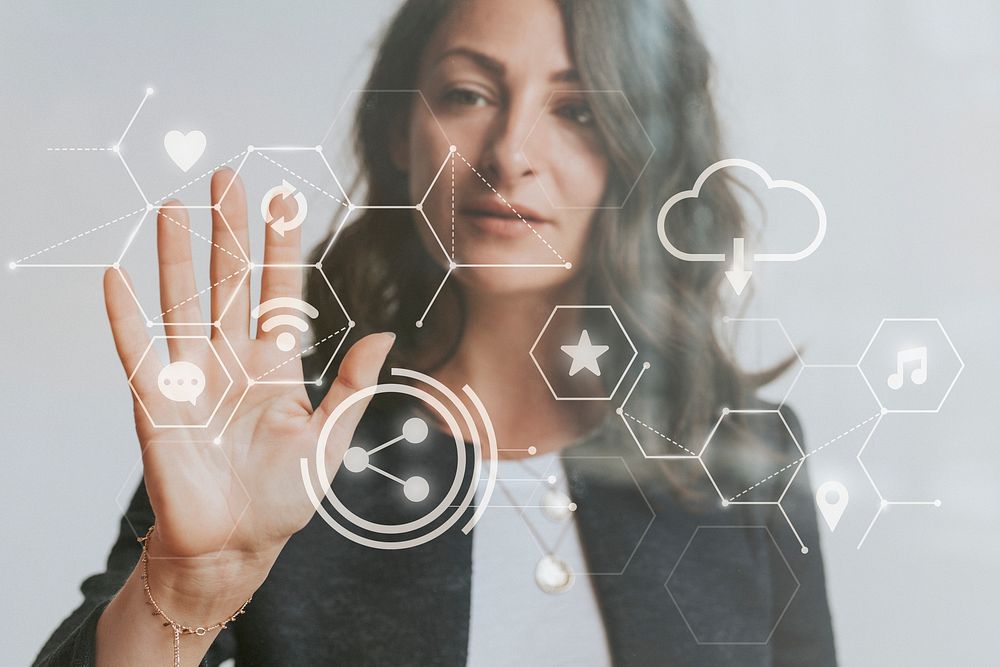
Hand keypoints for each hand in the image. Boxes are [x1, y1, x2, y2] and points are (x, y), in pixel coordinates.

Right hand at [103, 168, 390, 572]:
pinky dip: (125, 318)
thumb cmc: (284, 497)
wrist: (235, 546)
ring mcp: (191, 378)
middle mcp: (231, 361)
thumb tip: (386, 335)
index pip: (278, 292)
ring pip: (183, 303)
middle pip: (229, 282)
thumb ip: (353, 386)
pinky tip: (116, 277)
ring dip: (176, 256)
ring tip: (173, 206)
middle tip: (225, 177)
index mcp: (275, 366)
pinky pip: (136, 354)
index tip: (283, 200)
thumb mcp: (329, 440)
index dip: (280, 247)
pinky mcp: (155, 404)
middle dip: (228, 231)